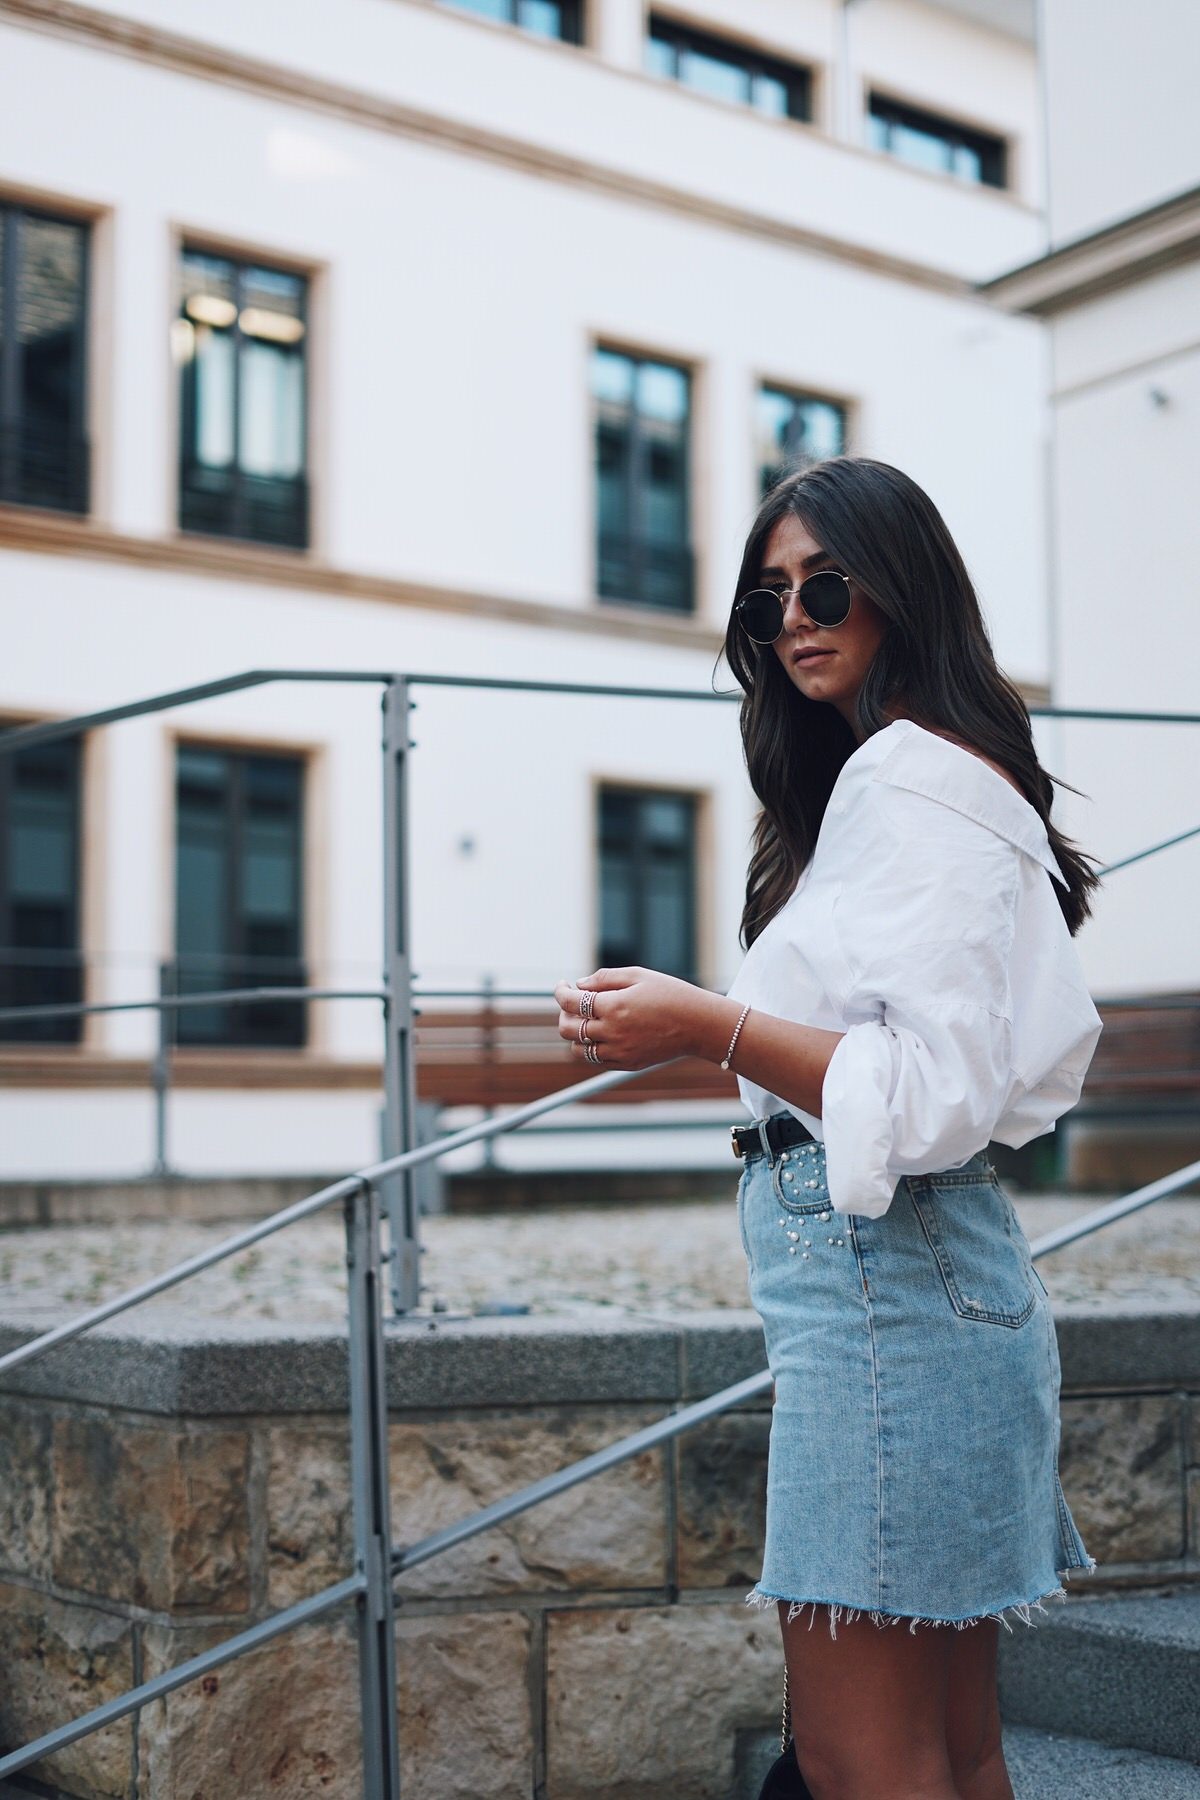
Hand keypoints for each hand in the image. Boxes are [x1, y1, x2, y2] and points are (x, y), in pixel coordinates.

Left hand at [553, 966, 703, 1071]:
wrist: (699, 1024)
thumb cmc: (670, 994)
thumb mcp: (638, 975)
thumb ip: (604, 978)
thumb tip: (578, 985)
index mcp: (614, 1006)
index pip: (570, 1002)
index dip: (560, 991)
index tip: (562, 985)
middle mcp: (613, 1032)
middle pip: (568, 1028)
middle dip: (564, 1013)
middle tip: (573, 1003)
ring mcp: (619, 1052)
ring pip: (577, 1049)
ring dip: (575, 1034)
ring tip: (586, 1020)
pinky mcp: (627, 1064)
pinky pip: (596, 1060)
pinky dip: (591, 1047)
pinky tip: (602, 1032)